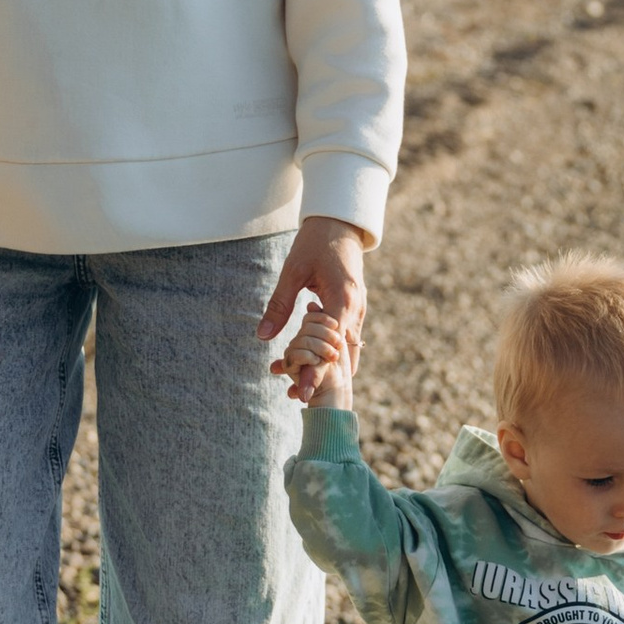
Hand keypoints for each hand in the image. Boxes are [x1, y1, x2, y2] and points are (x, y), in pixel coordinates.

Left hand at [260, 216, 366, 403]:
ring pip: (350, 350)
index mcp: (343, 300)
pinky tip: (323, 367)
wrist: (340, 224)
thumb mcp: (292, 272)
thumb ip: (279, 305)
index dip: (316, 372)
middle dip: (324, 377)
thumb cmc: (314, 243)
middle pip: (343, 355)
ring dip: (332, 368)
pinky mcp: (358, 308)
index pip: (330, 346)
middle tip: (301, 398)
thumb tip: (263, 336)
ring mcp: (361, 310)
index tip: (302, 393)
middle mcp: (357, 309)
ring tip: (310, 389)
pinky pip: (350, 339)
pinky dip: (337, 354)